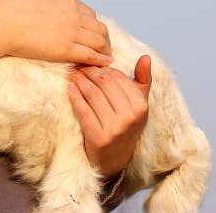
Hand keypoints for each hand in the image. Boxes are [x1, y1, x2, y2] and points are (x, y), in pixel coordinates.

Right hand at [0, 0, 112, 66]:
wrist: (3, 23)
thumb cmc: (12, 11)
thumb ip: (49, 5)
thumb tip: (46, 8)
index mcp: (66, 2)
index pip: (91, 15)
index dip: (94, 26)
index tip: (94, 35)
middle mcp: (73, 15)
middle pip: (100, 28)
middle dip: (104, 39)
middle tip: (104, 49)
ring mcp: (71, 32)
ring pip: (99, 42)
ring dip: (105, 51)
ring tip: (106, 59)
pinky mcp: (66, 49)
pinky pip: (91, 55)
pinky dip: (101, 60)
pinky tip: (105, 64)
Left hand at [68, 55, 151, 177]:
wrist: (114, 158)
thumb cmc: (126, 124)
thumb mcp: (139, 104)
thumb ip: (142, 80)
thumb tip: (146, 57)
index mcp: (141, 106)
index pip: (116, 76)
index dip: (102, 68)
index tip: (91, 64)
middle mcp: (130, 117)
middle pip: (103, 83)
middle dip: (88, 71)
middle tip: (77, 65)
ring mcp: (115, 128)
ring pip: (92, 94)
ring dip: (78, 80)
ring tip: (71, 73)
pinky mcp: (98, 137)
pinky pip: (83, 110)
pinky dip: (74, 96)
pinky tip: (69, 88)